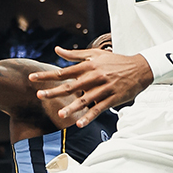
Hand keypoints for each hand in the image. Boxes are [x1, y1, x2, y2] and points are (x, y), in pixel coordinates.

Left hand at [29, 46, 152, 126]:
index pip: (64, 71)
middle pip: (71, 86)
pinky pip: (99, 109)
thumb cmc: (115, 61)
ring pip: (85, 99)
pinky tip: (79, 123)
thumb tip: (57, 50)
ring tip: (60, 114)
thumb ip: (74, 55)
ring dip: (72, 107)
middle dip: (54, 91)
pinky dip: (89, 116)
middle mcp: (94, 77)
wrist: (140, 68)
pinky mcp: (113, 98)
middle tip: (40, 95)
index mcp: (88, 66)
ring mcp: (104, 88)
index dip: (47, 75)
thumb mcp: (95, 54)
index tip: (32, 78)